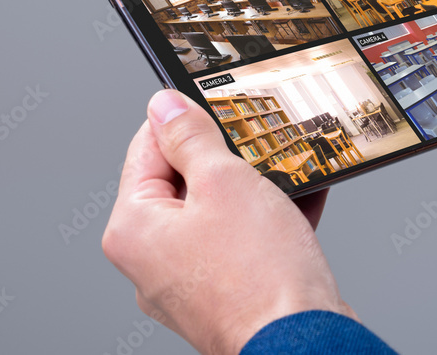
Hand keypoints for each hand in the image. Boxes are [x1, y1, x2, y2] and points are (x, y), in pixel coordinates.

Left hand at [102, 90, 354, 354]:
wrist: (302, 341)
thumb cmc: (259, 277)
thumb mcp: (224, 181)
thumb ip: (191, 137)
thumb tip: (165, 106)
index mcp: (134, 229)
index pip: (147, 149)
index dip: (184, 121)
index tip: (214, 104)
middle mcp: (152, 260)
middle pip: (183, 182)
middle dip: (226, 159)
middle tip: (257, 142)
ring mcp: (188, 282)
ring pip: (218, 212)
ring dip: (254, 187)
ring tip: (286, 170)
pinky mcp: (225, 295)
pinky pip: (241, 242)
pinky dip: (267, 219)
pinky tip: (301, 199)